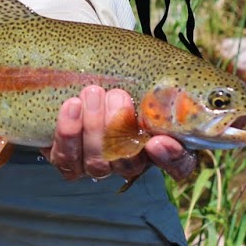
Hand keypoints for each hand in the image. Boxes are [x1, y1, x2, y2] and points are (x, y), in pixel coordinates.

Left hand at [44, 85, 197, 183]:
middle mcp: (129, 162)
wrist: (82, 82)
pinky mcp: (69, 162)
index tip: (158, 141)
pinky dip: (69, 132)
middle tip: (118, 95)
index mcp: (158, 144)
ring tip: (93, 93)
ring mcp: (98, 166)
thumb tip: (166, 107)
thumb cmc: (120, 80)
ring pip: (97, 162)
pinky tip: (72, 106)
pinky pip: (67, 158)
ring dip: (95, 127)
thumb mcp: (144, 80)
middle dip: (120, 128)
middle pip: (130, 165)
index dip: (171, 158)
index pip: (179, 165)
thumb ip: (161, 90)